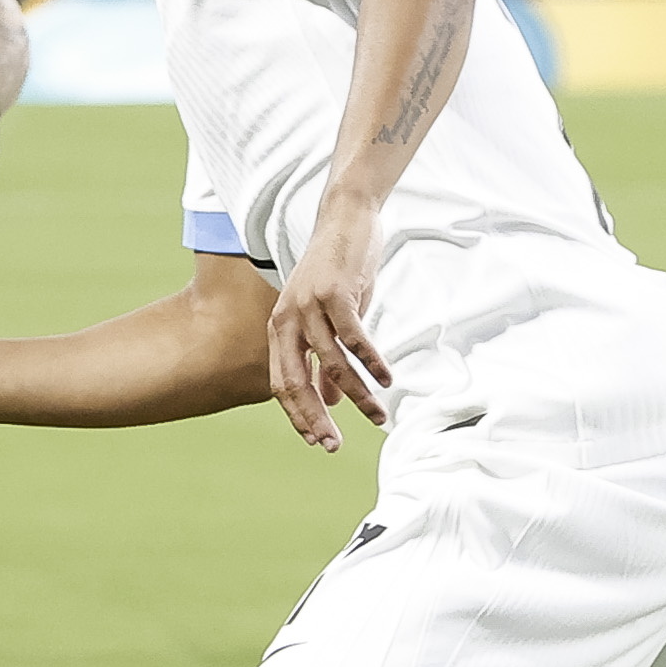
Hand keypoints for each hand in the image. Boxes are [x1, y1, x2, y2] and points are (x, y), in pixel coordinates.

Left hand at [267, 208, 391, 452]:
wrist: (345, 219)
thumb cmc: (336, 273)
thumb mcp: (326, 319)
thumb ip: (324, 359)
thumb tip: (330, 401)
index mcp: (279, 329)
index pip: (282, 385)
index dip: (300, 416)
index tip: (318, 442)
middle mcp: (286, 320)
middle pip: (295, 381)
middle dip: (315, 418)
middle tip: (334, 446)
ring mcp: (308, 305)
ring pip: (331, 363)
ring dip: (356, 394)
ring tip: (377, 416)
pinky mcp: (335, 292)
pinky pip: (354, 337)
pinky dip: (371, 361)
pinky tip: (386, 380)